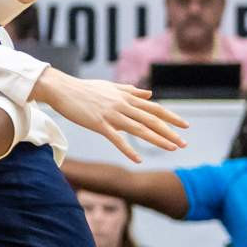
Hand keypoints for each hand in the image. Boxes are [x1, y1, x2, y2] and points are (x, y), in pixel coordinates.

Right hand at [32, 72, 187, 163]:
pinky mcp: (99, 124)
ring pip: (139, 129)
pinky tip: (138, 160)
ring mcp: (111, 115)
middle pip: (152, 119)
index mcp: (126, 97)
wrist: (62, 89)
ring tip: (172, 148)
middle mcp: (123, 105)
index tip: (185, 126)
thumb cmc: (84, 88)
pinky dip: (128, 149)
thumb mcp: (110, 87)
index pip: (154, 108)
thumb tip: (149, 93)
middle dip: (170, 132)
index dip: (171, 117)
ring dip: (157, 139)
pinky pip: (116, 139)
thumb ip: (131, 90)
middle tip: (184, 143)